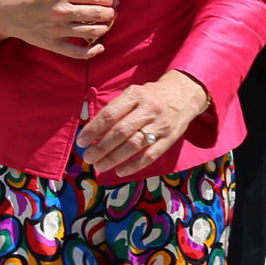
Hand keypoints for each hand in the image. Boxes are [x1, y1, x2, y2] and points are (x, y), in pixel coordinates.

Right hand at [0, 0, 115, 59]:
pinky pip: (78, 53)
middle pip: (98, 13)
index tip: (114, 0)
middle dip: (110, 12)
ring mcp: (58, 29)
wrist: (13, 13)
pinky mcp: (54, 44)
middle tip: (112, 12)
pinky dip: (93, 51)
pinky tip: (99, 46)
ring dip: (105, 27)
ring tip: (105, 24)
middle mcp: (61, 10)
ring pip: (92, 31)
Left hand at [79, 70, 211, 177]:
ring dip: (114, 158)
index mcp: (135, 95)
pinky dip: (134, 166)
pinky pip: (150, 155)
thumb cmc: (151, 95)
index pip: (110, 114)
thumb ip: (116, 109)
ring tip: (99, 166)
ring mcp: (160, 125)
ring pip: (134, 145)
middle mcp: (148, 109)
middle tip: (88, 157)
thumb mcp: (134, 93)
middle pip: (121, 132)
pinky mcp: (170, 139)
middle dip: (101, 147)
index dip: (93, 129)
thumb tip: (93, 131)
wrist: (184, 94)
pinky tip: (120, 171)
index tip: (81, 141)